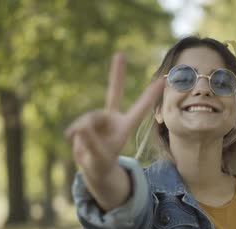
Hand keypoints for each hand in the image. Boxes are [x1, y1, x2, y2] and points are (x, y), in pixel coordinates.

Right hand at [65, 53, 164, 186]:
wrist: (93, 166)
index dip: (150, 95)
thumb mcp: (99, 158)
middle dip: (116, 73)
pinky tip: (73, 139)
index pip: (141, 108)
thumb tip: (81, 128)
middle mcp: (114, 118)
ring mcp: (100, 118)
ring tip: (83, 144)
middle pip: (114, 91)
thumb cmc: (101, 164)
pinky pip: (80, 123)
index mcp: (126, 126)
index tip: (162, 80)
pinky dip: (75, 132)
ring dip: (84, 131)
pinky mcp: (87, 121)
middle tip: (120, 54)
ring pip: (89, 118)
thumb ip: (91, 144)